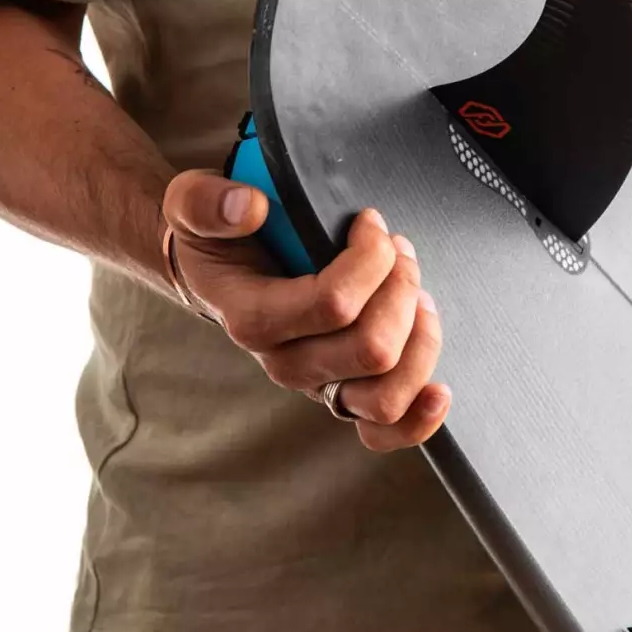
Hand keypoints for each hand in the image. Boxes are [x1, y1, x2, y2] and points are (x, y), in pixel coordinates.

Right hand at [161, 170, 450, 450]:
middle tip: (399, 251)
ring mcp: (318, 385)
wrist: (219, 273)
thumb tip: (249, 209)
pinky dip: (418, 418)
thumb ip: (206, 203)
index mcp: (254, 319)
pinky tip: (438, 392)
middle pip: (373, 349)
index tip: (371, 223)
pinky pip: (383, 428)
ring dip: (419, 339)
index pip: (333, 305)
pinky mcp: (343, 395)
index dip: (370, 259)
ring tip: (417, 294)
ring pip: (386, 395)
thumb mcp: (193, 203)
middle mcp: (287, 363)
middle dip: (402, 289)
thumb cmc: (218, 238)